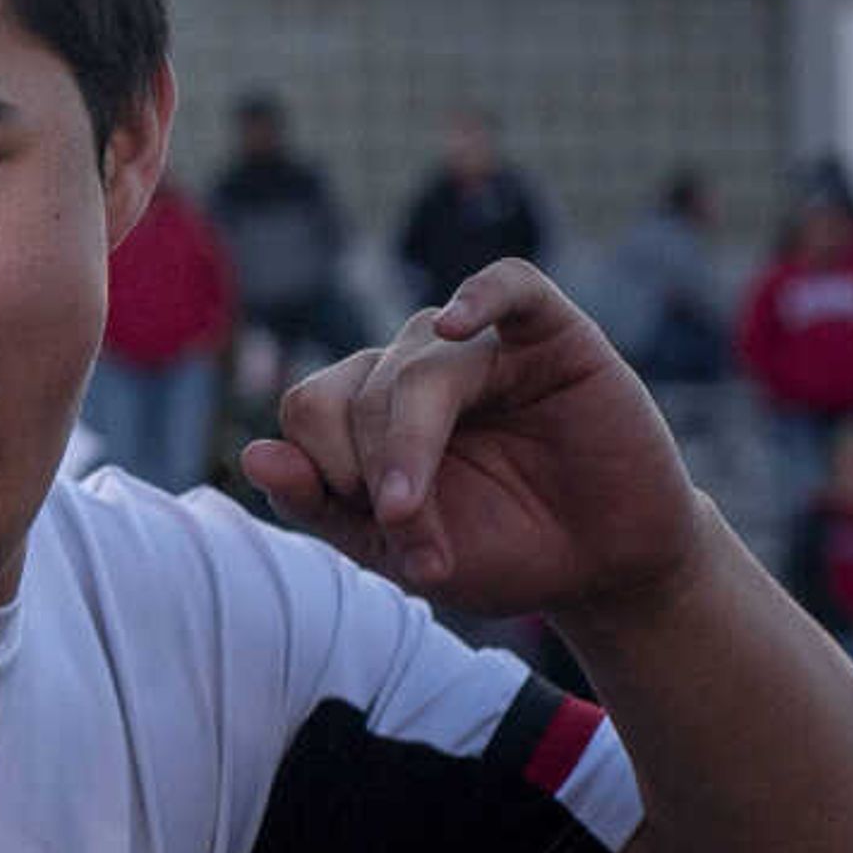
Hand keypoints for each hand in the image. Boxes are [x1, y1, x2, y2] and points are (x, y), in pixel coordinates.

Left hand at [242, 260, 702, 618]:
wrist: (602, 567)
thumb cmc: (499, 550)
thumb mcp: (393, 548)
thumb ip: (318, 503)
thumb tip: (251, 454)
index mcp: (367, 406)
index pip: (309, 407)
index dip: (326, 474)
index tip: (380, 534)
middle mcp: (415, 365)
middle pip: (352, 392)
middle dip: (374, 476)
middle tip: (418, 546)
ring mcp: (481, 346)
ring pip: (415, 367)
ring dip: (408, 447)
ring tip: (423, 518)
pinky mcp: (553, 335)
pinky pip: (510, 285)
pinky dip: (478, 295)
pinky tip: (455, 324)